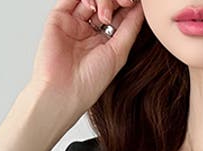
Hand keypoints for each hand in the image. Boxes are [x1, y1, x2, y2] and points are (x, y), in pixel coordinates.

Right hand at [29, 0, 144, 120]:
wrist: (65, 90)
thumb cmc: (91, 81)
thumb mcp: (119, 52)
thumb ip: (130, 27)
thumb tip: (143, 7)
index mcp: (106, 40)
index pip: (119, 13)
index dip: (128, 4)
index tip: (136, 2)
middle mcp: (90, 30)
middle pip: (106, 2)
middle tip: (125, 2)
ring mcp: (74, 23)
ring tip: (105, 14)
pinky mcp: (59, 17)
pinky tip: (92, 4)